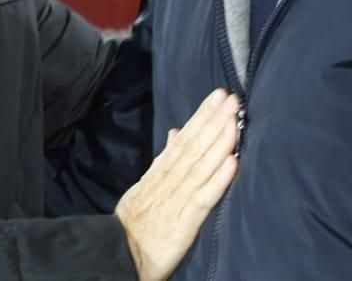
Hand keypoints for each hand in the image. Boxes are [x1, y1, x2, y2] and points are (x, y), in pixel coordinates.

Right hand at [115, 89, 239, 280]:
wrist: (117, 255)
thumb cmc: (134, 226)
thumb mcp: (144, 187)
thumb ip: (161, 162)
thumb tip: (174, 133)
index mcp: (159, 174)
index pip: (183, 140)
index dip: (201, 117)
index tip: (218, 97)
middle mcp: (167, 183)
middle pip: (192, 147)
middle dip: (212, 120)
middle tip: (230, 97)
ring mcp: (174, 201)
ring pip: (199, 166)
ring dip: (218, 141)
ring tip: (234, 120)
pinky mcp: (182, 223)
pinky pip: (202, 198)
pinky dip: (217, 180)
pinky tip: (232, 162)